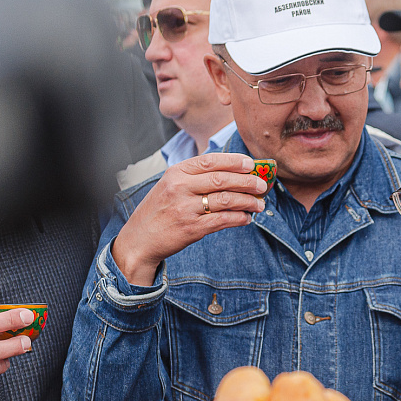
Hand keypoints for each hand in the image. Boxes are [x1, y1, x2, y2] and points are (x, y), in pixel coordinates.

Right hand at [111, 153, 267, 285]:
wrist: (139, 239)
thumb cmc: (158, 211)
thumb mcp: (169, 185)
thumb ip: (194, 177)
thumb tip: (231, 171)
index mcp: (176, 173)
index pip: (210, 161)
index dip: (234, 161)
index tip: (251, 164)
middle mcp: (180, 188)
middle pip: (222, 179)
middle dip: (247, 182)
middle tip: (262, 185)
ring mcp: (186, 208)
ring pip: (226, 200)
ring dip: (248, 201)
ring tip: (259, 204)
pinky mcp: (192, 228)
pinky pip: (223, 220)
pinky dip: (239, 218)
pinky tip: (246, 218)